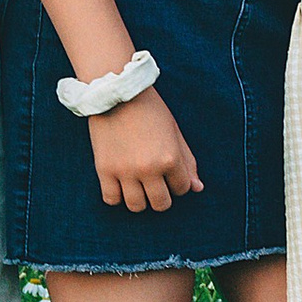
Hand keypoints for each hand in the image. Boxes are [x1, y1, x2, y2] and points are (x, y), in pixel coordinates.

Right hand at [92, 88, 201, 211]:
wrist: (117, 95)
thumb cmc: (151, 111)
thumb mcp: (175, 133)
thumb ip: (188, 162)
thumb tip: (197, 188)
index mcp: (170, 158)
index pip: (182, 188)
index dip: (179, 184)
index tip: (172, 175)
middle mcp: (148, 168)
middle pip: (160, 203)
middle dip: (163, 198)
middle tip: (157, 186)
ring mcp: (125, 171)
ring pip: (136, 206)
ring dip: (141, 201)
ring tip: (140, 188)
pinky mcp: (104, 170)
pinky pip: (111, 200)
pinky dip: (118, 197)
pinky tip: (121, 186)